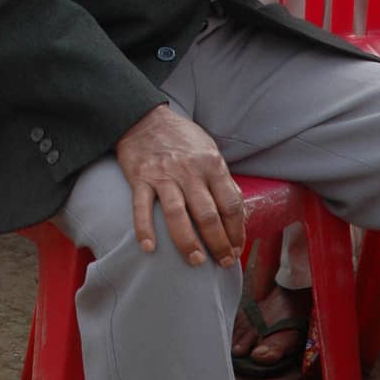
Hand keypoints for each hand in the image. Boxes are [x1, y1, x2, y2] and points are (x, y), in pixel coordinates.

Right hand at [116, 105, 244, 267]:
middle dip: (218, 244)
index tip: (237, 248)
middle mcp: (189, 171)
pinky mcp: (140, 178)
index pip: (231, 204)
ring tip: (196, 261)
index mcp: (211, 164)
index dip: (237, 231)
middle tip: (222, 262)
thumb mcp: (209, 150)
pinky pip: (142, 208)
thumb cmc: (181, 138)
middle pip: (208, 214)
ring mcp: (163, 175)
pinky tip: (149, 248)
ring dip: (188, 242)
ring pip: (178, 215)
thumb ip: (223, 180)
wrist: (144, 118)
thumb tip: (239, 213)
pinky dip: (145, 229)